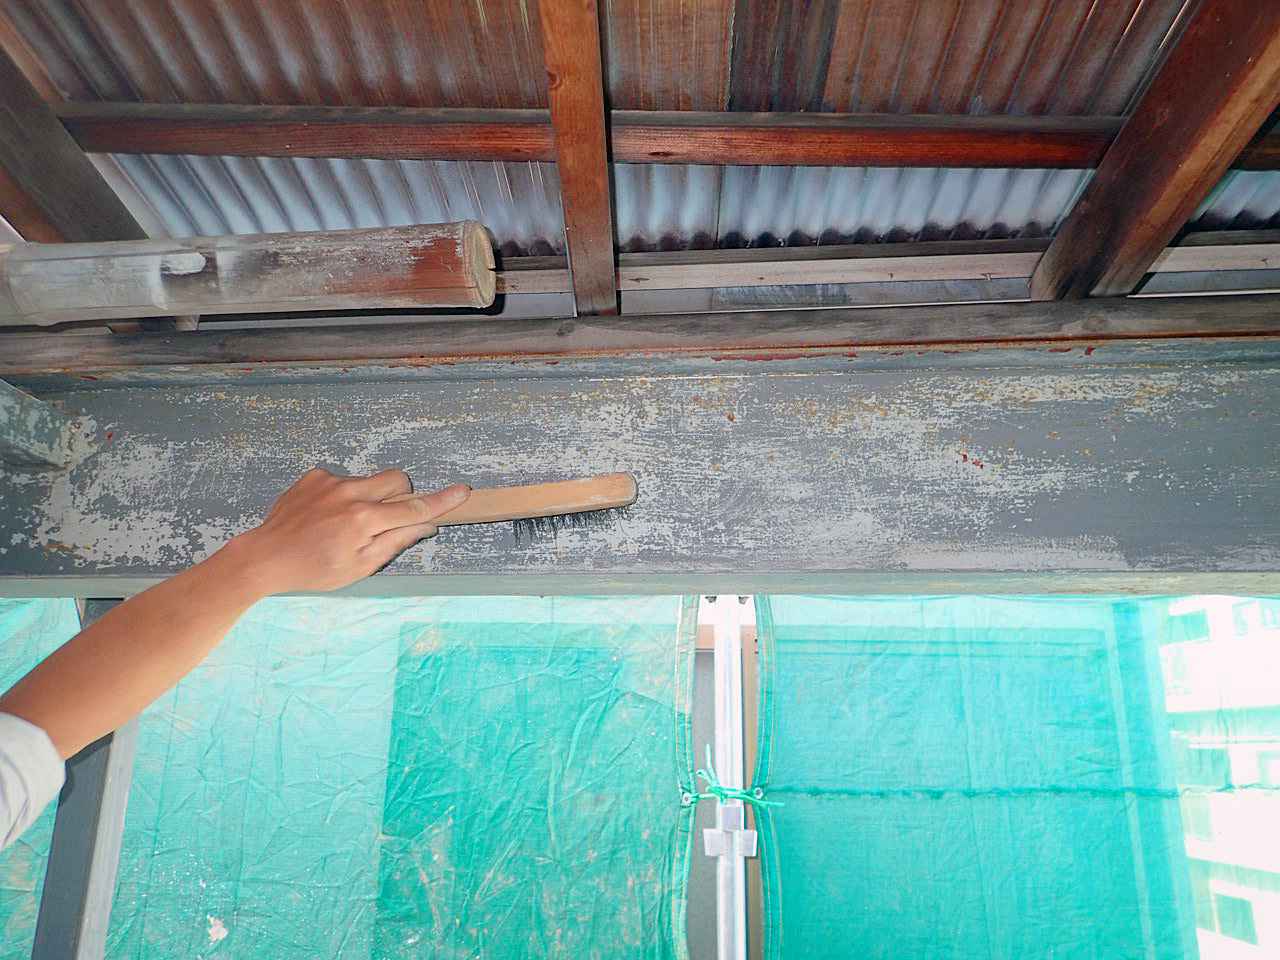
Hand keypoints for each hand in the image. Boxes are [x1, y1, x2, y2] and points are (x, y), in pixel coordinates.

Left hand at [223, 467, 470, 595]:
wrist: (265, 556)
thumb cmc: (313, 569)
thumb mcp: (360, 567)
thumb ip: (396, 542)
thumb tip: (425, 526)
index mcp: (363, 521)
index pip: (413, 509)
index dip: (440, 502)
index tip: (461, 491)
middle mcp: (349, 495)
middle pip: (398, 481)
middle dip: (400, 497)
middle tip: (384, 520)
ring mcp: (331, 481)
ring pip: (370, 481)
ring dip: (368, 499)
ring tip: (342, 524)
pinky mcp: (315, 475)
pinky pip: (345, 480)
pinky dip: (344, 496)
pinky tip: (324, 516)